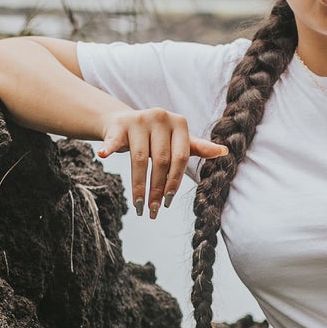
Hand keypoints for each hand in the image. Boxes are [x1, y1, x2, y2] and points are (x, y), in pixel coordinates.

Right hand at [97, 106, 226, 216]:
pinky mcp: (119, 124)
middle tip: (153, 210)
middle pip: (160, 161)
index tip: (168, 202)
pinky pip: (114, 140)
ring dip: (138, 186)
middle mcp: (160, 117)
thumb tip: (224, 152)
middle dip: (157, 189)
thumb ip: (197, 147)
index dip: (175, 181)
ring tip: (138, 206)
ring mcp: (138, 119)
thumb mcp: (178, 141)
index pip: (180, 157)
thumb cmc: (157, 137)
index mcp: (179, 123)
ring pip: (139, 159)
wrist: (127, 121)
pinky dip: (108, 148)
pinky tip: (102, 156)